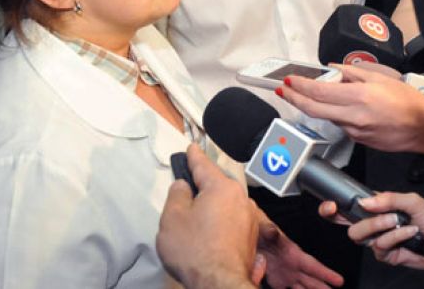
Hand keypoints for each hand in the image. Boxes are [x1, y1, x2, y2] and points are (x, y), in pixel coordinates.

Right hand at [157, 145, 258, 288]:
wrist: (219, 283)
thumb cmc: (197, 253)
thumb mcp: (172, 217)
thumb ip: (177, 194)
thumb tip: (183, 188)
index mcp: (222, 188)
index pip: (204, 164)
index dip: (193, 156)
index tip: (191, 148)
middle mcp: (241, 199)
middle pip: (216, 186)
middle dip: (201, 188)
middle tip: (184, 193)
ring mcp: (249, 218)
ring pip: (224, 205)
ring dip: (211, 209)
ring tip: (194, 226)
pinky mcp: (251, 237)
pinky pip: (232, 222)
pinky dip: (220, 225)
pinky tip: (208, 239)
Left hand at [255, 210, 343, 287]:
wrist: (252, 238)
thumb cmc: (262, 231)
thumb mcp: (266, 229)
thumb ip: (270, 232)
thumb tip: (272, 231)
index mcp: (294, 254)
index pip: (313, 266)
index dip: (326, 273)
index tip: (339, 281)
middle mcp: (293, 267)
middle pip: (311, 281)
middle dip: (322, 288)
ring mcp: (285, 275)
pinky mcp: (276, 281)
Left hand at [278, 65, 423, 157]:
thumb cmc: (407, 101)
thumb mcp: (380, 78)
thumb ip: (353, 73)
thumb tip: (333, 69)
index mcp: (358, 97)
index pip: (319, 92)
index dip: (301, 86)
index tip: (290, 80)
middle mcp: (353, 116)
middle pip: (313, 109)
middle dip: (295, 99)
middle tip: (284, 90)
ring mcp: (355, 131)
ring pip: (327, 117)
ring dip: (315, 106)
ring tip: (310, 94)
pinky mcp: (359, 141)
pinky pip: (342, 125)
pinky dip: (336, 114)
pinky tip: (340, 107)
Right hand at [341, 192, 423, 272]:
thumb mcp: (412, 200)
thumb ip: (388, 198)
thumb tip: (366, 201)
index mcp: (378, 207)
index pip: (351, 206)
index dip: (334, 208)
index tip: (331, 205)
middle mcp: (376, 224)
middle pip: (350, 224)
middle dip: (364, 219)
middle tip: (381, 215)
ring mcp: (380, 240)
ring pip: (361, 236)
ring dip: (381, 226)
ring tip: (399, 222)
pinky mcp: (387, 255)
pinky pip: (380, 246)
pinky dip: (395, 237)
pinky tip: (409, 233)